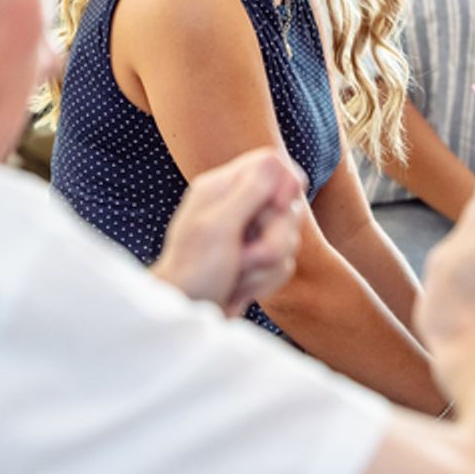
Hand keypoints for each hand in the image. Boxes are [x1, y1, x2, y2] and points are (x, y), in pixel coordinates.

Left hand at [152, 148, 307, 316]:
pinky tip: (239, 288)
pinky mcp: (255, 260)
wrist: (184, 315)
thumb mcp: (219, 227)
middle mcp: (237, 206)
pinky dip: (265, 281)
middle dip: (274, 239)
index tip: (279, 208)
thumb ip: (249, 191)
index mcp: (222, 188)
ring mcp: (248, 234)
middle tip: (245, 257)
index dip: (286, 186)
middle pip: (288, 207)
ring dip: (266, 266)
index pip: (272, 164)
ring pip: (289, 239)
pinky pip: (284, 264)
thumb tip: (275, 159)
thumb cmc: (193, 271)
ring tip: (236, 276)